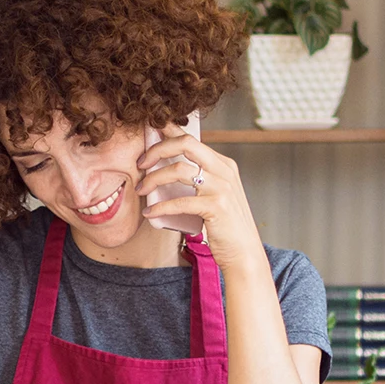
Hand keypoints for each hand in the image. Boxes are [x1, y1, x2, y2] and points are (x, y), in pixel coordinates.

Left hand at [136, 122, 263, 269]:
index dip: (168, 131)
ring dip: (154, 179)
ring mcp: (221, 187)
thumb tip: (165, 169)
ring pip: (178, 170)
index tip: (149, 132)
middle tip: (140, 163)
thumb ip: (199, 179)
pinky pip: (180, 201)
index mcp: (223, 164)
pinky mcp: (216, 207)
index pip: (192, 138)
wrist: (243, 252)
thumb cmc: (224, 226)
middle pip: (186, 144)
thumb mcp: (215, 194)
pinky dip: (160, 207)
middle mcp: (224, 171)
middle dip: (157, 149)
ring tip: (142, 190)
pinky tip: (150, 213)